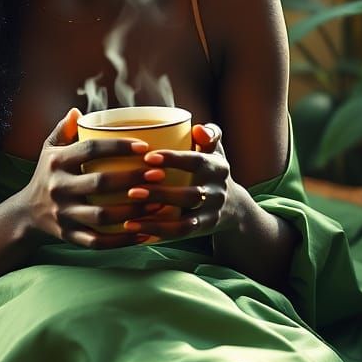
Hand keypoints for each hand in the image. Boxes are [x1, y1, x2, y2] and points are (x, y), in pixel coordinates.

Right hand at [21, 108, 159, 249]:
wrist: (26, 212)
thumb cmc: (48, 174)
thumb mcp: (49, 149)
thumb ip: (63, 130)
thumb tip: (77, 112)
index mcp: (57, 162)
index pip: (90, 150)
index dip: (118, 147)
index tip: (144, 146)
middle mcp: (58, 188)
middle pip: (99, 183)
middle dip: (132, 179)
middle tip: (159, 174)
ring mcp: (63, 214)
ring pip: (102, 215)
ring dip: (133, 210)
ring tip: (158, 202)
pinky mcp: (69, 236)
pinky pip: (98, 242)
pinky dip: (122, 241)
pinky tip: (144, 234)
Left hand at [121, 122, 234, 242]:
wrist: (233, 205)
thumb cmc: (210, 169)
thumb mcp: (214, 150)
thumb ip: (208, 134)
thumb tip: (197, 128)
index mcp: (217, 167)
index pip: (196, 162)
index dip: (173, 160)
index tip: (147, 157)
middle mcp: (217, 192)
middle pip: (190, 195)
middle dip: (161, 194)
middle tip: (132, 191)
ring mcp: (211, 213)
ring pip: (185, 221)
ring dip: (156, 221)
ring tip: (128, 219)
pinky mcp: (203, 230)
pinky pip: (180, 234)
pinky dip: (158, 233)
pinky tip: (134, 231)